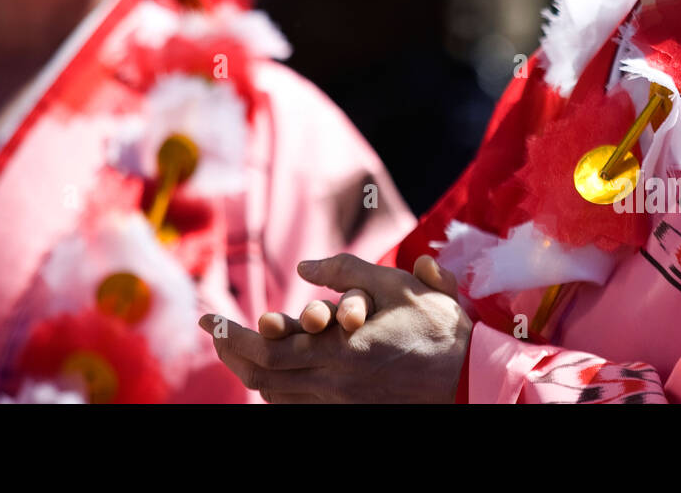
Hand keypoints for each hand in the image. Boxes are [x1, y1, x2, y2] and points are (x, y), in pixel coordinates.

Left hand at [199, 253, 472, 402]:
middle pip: (261, 377)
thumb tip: (303, 268)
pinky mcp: (351, 412)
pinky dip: (276, 388)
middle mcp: (334, 383)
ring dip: (250, 371)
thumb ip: (347, 271)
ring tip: (235, 346)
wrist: (471, 379)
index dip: (230, 336)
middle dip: (230, 352)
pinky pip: (298, 405)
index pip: (266, 350)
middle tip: (214, 329)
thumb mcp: (397, 285)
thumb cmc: (439, 327)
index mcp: (342, 350)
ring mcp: (341, 403)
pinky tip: (272, 369)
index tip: (209, 318)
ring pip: (276, 395)